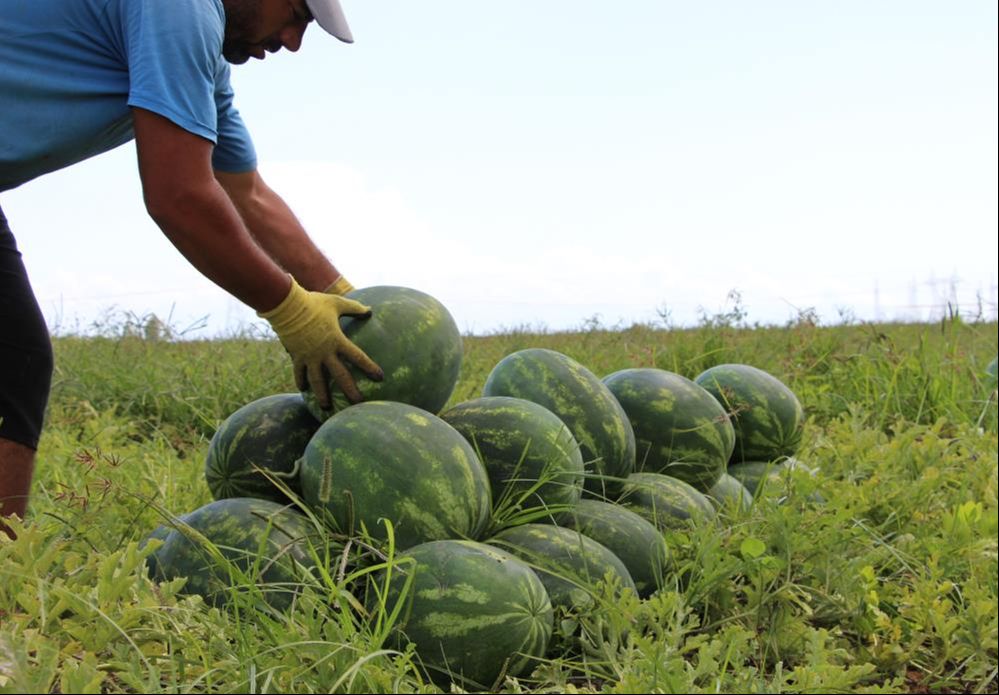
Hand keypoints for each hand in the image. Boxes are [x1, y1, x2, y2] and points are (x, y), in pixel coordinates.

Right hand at [259, 277, 382, 406]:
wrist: (288, 306)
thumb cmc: (314, 303)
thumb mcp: (337, 304)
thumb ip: (355, 308)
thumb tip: (370, 310)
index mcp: (337, 340)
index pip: (358, 357)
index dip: (370, 367)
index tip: (380, 377)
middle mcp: (325, 352)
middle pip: (340, 376)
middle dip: (350, 390)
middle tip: (358, 403)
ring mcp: (310, 356)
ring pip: (318, 380)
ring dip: (322, 395)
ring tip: (326, 407)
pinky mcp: (297, 356)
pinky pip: (299, 372)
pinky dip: (301, 381)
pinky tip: (303, 390)